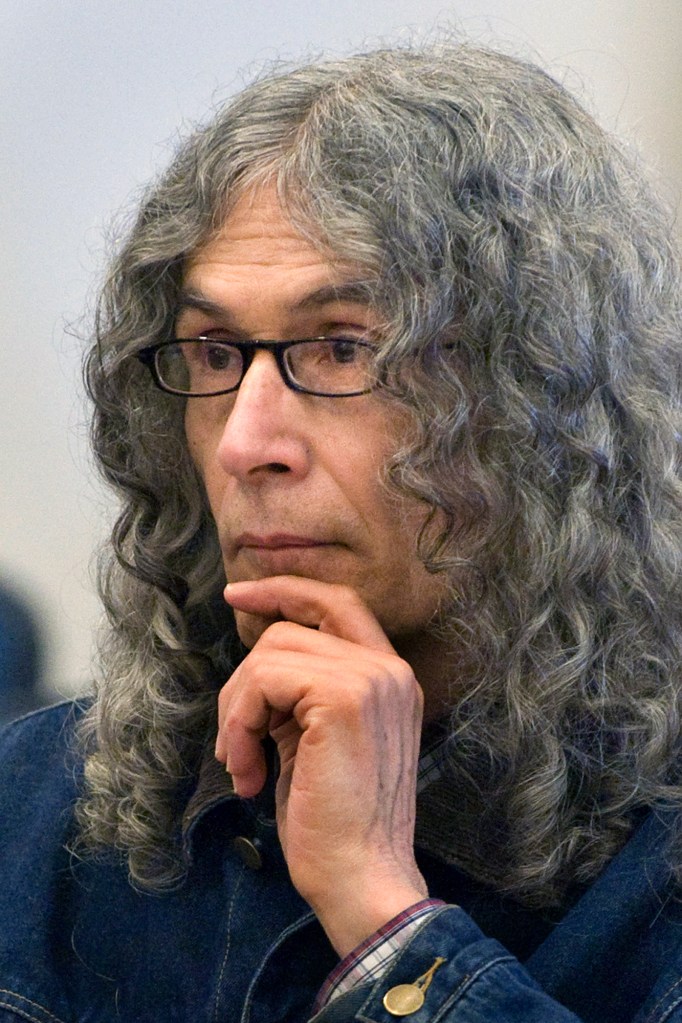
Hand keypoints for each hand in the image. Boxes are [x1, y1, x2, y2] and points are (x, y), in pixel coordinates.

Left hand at [216, 575, 427, 955]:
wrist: (360, 878)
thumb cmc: (333, 823)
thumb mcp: (316, 740)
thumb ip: (300, 693)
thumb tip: (254, 666)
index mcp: (389, 677)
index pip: (337, 602)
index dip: (285, 590)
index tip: (237, 595)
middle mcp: (388, 669)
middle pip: (288, 630)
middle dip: (243, 682)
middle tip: (234, 742)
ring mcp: (370, 679)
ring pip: (268, 654)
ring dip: (237, 711)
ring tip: (241, 764)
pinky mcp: (343, 698)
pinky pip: (262, 681)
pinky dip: (238, 725)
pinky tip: (247, 772)